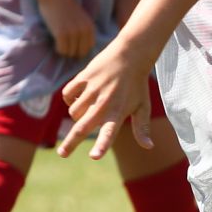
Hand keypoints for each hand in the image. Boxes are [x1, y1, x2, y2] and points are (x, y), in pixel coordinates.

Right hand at [39, 0, 96, 59]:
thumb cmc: (66, 6)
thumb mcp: (82, 18)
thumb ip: (84, 31)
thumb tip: (81, 51)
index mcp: (91, 27)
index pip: (89, 48)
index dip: (80, 49)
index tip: (73, 46)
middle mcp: (84, 31)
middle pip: (80, 53)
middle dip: (72, 52)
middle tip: (64, 46)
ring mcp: (73, 32)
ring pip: (70, 53)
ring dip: (64, 51)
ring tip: (59, 42)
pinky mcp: (61, 33)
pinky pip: (61, 50)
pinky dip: (58, 49)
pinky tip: (55, 42)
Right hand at [57, 39, 154, 159]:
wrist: (131, 54)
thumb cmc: (137, 84)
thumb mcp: (143, 106)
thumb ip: (142, 128)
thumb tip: (149, 147)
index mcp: (118, 112)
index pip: (109, 133)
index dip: (101, 145)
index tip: (94, 157)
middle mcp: (104, 103)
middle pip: (82, 128)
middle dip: (71, 143)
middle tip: (63, 154)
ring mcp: (92, 90)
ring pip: (74, 112)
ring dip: (77, 115)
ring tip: (90, 106)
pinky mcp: (83, 78)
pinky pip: (67, 95)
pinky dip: (70, 99)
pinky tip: (80, 96)